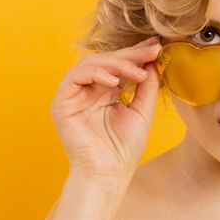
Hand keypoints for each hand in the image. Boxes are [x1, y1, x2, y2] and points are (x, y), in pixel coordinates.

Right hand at [50, 36, 161, 180]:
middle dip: (130, 54)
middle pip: (106, 60)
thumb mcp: (142, 112)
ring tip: (136, 71)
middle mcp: (89, 90)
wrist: (109, 173)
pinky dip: (95, 73)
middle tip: (151, 50)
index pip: (119, 65)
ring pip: (91, 63)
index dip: (137, 54)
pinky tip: (114, 81)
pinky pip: (74, 77)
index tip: (157, 46)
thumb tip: (153, 61)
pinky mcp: (62, 103)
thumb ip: (146, 87)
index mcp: (106, 92)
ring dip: (116, 63)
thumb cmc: (124, 149)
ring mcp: (74, 95)